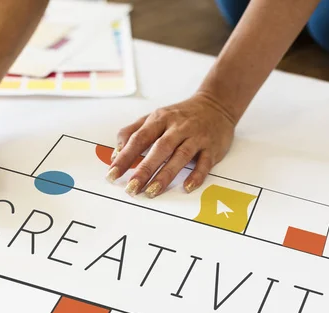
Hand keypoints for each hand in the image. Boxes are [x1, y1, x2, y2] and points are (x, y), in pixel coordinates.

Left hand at [106, 93, 235, 197]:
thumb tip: (115, 154)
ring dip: (166, 175)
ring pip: (180, 156)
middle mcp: (178, 127)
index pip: (138, 138)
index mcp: (160, 119)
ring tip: (152, 191)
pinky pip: (204, 163)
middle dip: (144, 169)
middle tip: (131, 188)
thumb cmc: (180, 115)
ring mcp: (196, 137)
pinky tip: (187, 187)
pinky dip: (196, 175)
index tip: (112, 174)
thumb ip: (132, 132)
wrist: (216, 105)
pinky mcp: (212, 148)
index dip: (124, 157)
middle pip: (159, 149)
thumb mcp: (154, 117)